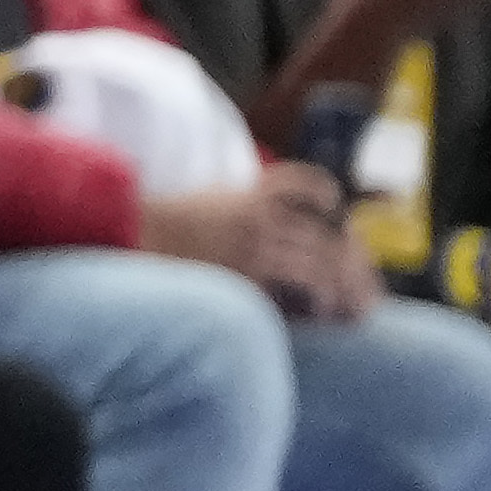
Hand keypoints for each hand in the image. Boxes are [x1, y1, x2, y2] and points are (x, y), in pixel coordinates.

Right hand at [147, 167, 375, 324]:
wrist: (130, 238)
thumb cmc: (155, 228)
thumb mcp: (196, 203)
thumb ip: (227, 205)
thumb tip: (243, 215)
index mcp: (246, 193)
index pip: (302, 183)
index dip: (326, 195)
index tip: (337, 209)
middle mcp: (259, 215)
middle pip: (323, 230)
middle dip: (348, 255)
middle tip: (359, 278)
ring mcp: (255, 242)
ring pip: (319, 256)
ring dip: (342, 280)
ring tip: (352, 303)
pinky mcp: (249, 271)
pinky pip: (300, 278)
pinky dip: (320, 292)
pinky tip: (325, 307)